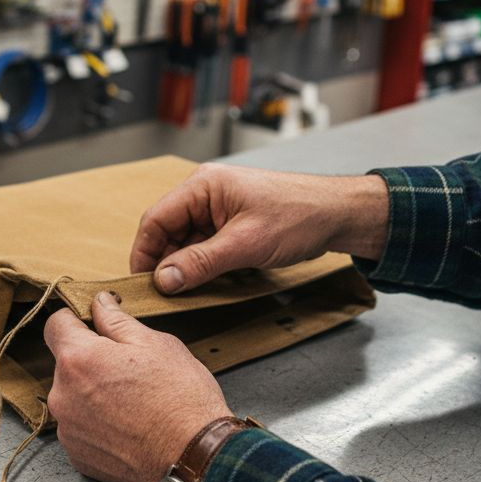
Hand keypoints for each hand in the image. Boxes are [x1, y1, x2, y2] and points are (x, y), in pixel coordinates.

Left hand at [44, 292, 231, 481]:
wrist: (196, 459)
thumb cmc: (181, 399)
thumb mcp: (156, 344)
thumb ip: (117, 321)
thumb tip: (99, 302)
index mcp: (78, 359)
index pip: (55, 324)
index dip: (77, 320)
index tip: (95, 326)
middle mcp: (63, 396)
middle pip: (67, 365)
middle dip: (91, 361)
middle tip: (131, 370)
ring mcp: (68, 430)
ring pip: (73, 398)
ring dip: (93, 395)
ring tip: (133, 403)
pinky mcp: (78, 457)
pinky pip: (81, 429)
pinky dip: (98, 425)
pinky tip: (129, 427)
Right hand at [130, 163, 390, 293]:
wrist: (338, 214)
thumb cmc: (298, 217)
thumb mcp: (245, 245)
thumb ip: (200, 262)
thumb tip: (163, 280)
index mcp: (203, 186)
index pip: (155, 220)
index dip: (144, 254)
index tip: (143, 284)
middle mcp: (205, 193)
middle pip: (168, 232)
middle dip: (166, 263)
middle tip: (166, 295)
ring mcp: (219, 208)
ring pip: (186, 242)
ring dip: (187, 266)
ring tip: (191, 291)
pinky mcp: (232, 223)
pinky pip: (205, 245)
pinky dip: (204, 265)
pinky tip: (211, 282)